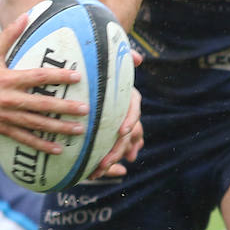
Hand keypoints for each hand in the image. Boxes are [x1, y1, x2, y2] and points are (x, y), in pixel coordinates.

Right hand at [0, 12, 86, 153]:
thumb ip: (10, 34)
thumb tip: (26, 14)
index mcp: (8, 79)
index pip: (38, 77)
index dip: (58, 77)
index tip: (77, 77)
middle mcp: (9, 99)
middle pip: (41, 104)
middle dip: (65, 108)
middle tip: (86, 109)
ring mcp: (6, 117)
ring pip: (36, 124)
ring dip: (58, 128)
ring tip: (78, 130)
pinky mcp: (2, 129)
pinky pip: (25, 139)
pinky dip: (41, 145)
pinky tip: (58, 149)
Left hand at [88, 52, 144, 179]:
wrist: (90, 71)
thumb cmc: (100, 63)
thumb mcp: (108, 58)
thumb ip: (122, 56)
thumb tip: (138, 58)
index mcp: (126, 95)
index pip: (133, 108)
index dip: (130, 119)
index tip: (122, 131)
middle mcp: (124, 111)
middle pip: (126, 134)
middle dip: (116, 150)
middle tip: (104, 163)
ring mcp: (118, 123)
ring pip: (119, 145)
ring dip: (110, 160)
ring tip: (98, 172)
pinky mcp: (107, 131)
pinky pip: (110, 148)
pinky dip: (106, 161)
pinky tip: (97, 173)